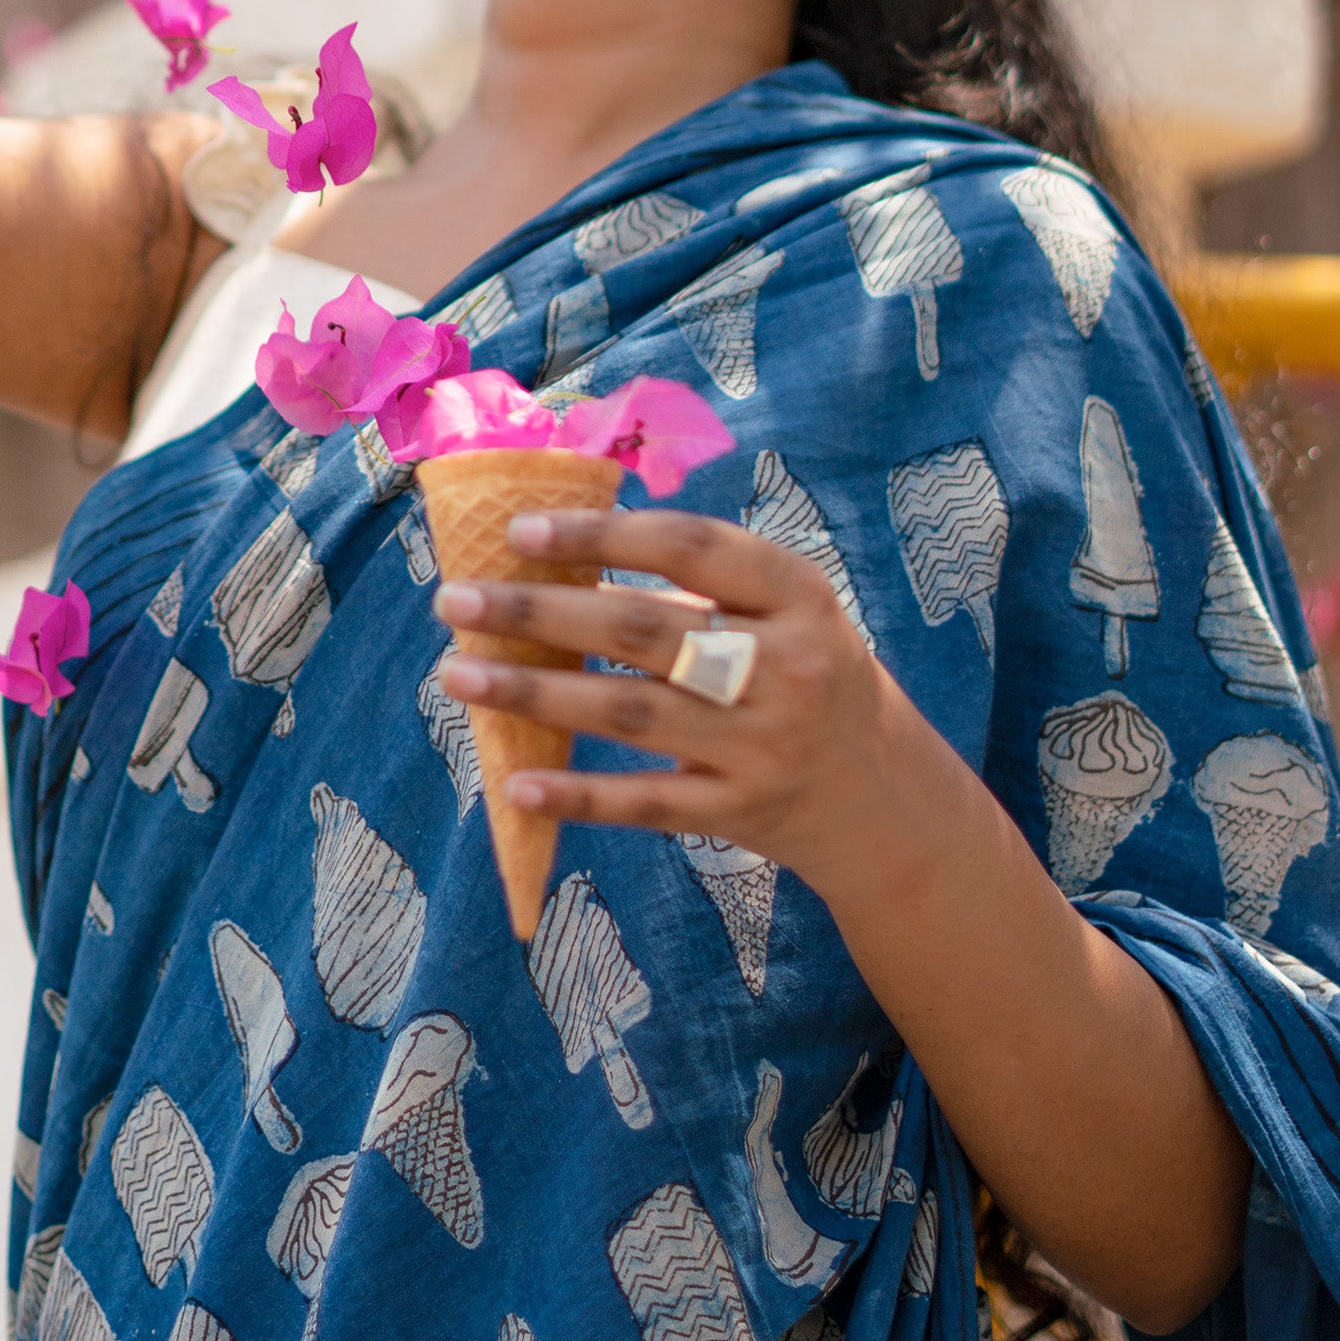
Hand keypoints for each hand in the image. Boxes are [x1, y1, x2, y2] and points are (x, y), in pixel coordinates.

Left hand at [433, 504, 948, 897]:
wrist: (884, 796)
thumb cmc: (807, 675)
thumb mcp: (787, 613)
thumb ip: (699, 585)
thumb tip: (562, 554)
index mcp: (798, 595)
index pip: (691, 547)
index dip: (602, 533)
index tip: (517, 529)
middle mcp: (785, 666)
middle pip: (644, 630)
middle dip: (540, 611)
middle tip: (455, 600)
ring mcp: (762, 744)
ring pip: (631, 713)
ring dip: (537, 691)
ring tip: (458, 672)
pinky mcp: (740, 811)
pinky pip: (646, 802)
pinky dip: (579, 793)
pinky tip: (516, 780)